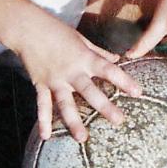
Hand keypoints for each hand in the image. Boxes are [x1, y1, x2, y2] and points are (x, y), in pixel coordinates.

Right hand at [16, 16, 141, 142]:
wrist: (28, 29)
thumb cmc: (56, 30)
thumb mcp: (81, 39)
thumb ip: (99, 52)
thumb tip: (117, 59)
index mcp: (84, 57)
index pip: (108, 69)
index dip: (124, 80)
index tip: (138, 92)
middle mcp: (71, 71)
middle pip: (89, 91)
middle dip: (105, 107)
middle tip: (119, 121)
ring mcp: (55, 79)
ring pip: (65, 103)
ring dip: (73, 121)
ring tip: (82, 138)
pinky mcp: (41, 84)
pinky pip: (42, 105)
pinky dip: (43, 121)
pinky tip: (45, 136)